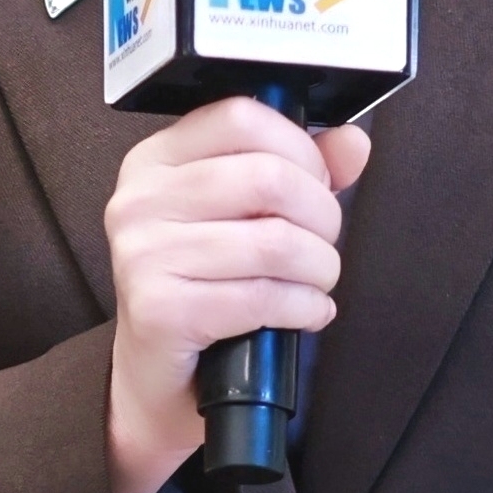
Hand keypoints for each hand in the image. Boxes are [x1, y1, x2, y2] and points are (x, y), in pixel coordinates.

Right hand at [102, 104, 372, 492]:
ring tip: (318, 282)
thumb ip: (299, 170)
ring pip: (274, 242)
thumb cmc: (204, 286)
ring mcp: (143, 254)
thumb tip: (352, 142)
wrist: (157, 376)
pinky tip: (307, 312)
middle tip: (323, 243)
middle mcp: (140, 200)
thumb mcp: (246, 216)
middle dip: (321, 216)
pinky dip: (304, 307)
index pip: (241, 116)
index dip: (299, 148)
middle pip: (268, 178)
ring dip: (319, 267)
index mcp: (155, 160)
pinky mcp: (159, 309)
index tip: (316, 183)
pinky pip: (261, 297)